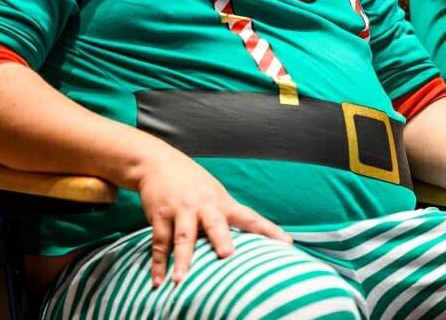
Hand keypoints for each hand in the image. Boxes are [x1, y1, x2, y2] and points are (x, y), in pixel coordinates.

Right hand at [135, 140, 290, 286]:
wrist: (158, 163)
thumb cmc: (193, 183)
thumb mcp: (215, 194)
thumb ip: (229, 216)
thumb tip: (252, 237)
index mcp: (222, 202)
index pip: (250, 217)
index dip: (269, 230)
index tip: (286, 243)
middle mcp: (204, 206)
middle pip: (215, 224)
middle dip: (221, 239)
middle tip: (227, 254)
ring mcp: (181, 211)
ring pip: (184, 237)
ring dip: (183, 259)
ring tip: (181, 279)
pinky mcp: (160, 216)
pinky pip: (160, 242)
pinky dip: (159, 264)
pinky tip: (159, 282)